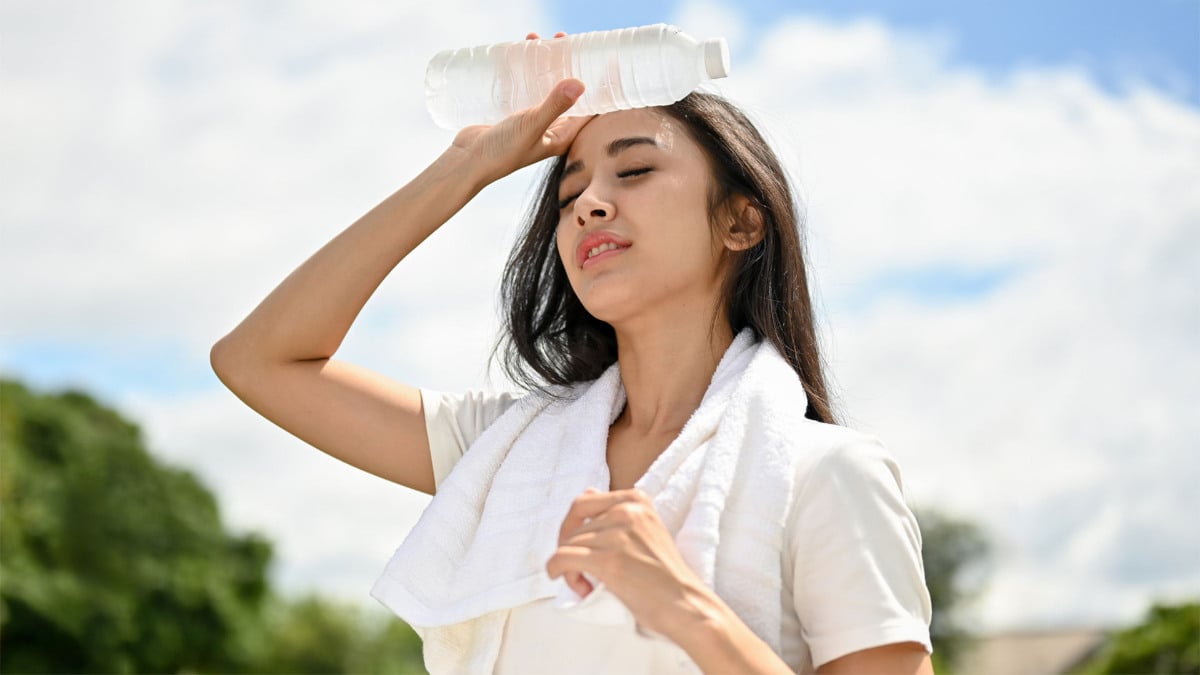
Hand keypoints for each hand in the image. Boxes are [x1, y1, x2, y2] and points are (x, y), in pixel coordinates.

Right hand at [450, 31, 591, 186]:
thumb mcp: (532, 124)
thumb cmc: (503, 151)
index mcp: (562, 136)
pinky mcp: (512, 114)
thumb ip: (555, 105)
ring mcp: (530, 120)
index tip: (594, 58)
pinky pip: (524, 88)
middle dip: (564, 64)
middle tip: (560, 38)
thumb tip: (580, 84)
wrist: (467, 161)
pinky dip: (523, 71)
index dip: (593, 83)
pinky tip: (519, 54)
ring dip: (542, 63)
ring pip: (542, 86)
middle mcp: (549, 128)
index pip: (587, 108)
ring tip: (537, 39)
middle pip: (565, 92)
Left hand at [545, 488, 710, 636]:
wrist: (686, 605)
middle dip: (568, 548)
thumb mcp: (646, 529)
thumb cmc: (666, 575)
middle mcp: (626, 510)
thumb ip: (617, 511)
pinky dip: (557, 571)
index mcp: (636, 500)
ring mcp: (617, 534)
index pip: (584, 502)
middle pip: (574, 526)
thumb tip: (587, 491)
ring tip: (588, 586)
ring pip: (567, 545)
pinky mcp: (608, 560)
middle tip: (577, 569)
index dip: (572, 526)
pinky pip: (562, 559)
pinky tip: (571, 584)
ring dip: (570, 569)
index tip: (576, 545)